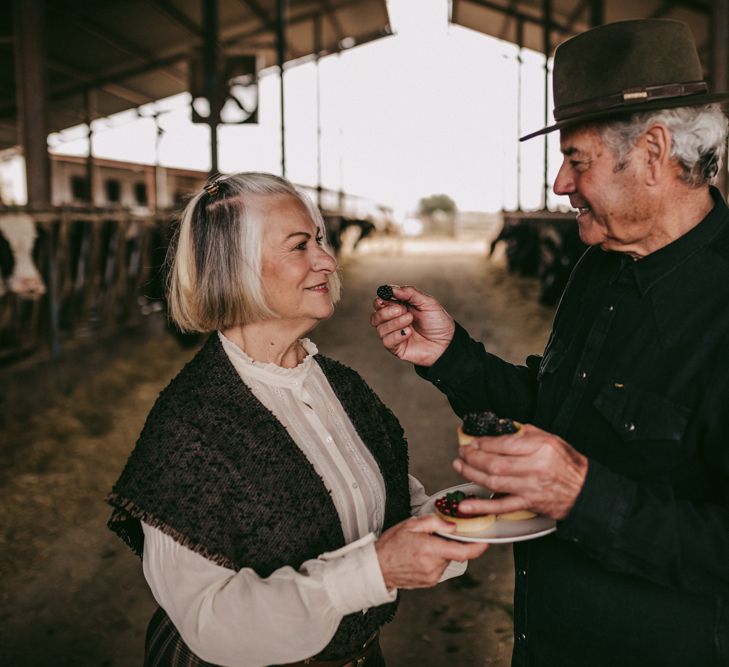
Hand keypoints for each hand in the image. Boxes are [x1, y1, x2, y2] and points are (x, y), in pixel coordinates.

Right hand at [369, 286, 454, 366]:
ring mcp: (394, 335)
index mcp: (398, 307)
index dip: (381, 299)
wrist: (447, 343)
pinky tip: (409, 332)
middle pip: (375, 316)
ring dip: (395, 322)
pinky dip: (396, 335)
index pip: (380, 302)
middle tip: (402, 310)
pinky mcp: (396, 348)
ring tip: (410, 320)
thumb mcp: (427, 302)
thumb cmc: (438, 322)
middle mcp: (393, 321)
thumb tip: (391, 289)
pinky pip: (386, 341)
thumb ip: (410, 293)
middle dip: (386, 311)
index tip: (386, 297)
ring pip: (380, 328)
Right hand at [375, 514, 488, 589]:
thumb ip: (434, 522)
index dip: (477, 547)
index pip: (462, 551)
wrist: (377, 568)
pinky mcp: (430, 582)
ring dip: (441, 552)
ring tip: (422, 547)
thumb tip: (452, 525)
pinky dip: (435, 560)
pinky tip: (420, 556)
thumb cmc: (391, 545)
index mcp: (429, 549)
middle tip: (434, 537)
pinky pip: (440, 568)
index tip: (486, 542)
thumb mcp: (410, 525)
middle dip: (449, 543)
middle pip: (453, 553)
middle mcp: (433, 566)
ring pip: (446, 560)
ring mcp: (432, 576)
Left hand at [452, 424, 588, 520]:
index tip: (472, 441)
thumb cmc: (568, 464)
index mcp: (539, 448)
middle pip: (494, 463)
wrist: (585, 491)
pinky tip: (465, 505)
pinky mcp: (528, 504)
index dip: (483, 443)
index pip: (503, 444)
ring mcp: (529, 487)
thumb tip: (501, 428)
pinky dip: (481, 507)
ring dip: (471, 474)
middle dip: (472, 457)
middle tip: (461, 452)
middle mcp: (534, 467)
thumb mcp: (551, 439)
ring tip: (458, 466)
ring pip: (493, 481)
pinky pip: (501, 506)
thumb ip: (525, 432)